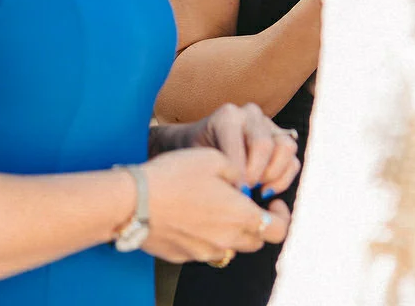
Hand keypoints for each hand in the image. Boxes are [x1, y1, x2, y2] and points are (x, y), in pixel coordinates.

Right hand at [139, 147, 290, 263]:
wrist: (132, 201)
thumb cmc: (174, 175)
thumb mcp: (214, 158)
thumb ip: (237, 171)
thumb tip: (240, 180)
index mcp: (240, 216)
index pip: (279, 230)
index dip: (282, 216)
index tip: (272, 201)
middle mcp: (226, 239)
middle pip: (256, 241)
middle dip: (257, 223)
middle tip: (245, 204)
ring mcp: (203, 251)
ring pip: (230, 247)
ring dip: (231, 232)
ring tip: (216, 209)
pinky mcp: (182, 256)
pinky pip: (204, 250)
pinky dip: (205, 237)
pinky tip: (192, 217)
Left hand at [185, 103, 300, 198]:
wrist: (199, 147)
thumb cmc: (196, 156)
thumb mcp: (198, 160)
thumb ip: (216, 170)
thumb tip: (241, 193)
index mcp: (227, 116)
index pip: (238, 145)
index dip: (237, 173)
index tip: (233, 192)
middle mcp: (251, 114)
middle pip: (264, 145)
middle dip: (254, 174)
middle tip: (244, 191)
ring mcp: (269, 125)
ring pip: (286, 147)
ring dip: (273, 175)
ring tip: (257, 189)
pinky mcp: (282, 140)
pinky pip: (293, 161)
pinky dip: (283, 180)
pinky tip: (265, 190)